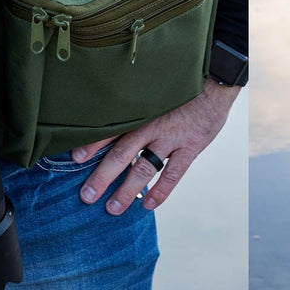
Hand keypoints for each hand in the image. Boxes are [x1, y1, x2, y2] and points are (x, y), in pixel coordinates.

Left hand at [74, 78, 241, 214]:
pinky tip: (148, 204)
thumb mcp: (154, 88)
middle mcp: (152, 126)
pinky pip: (173, 174)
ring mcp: (171, 138)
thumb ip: (137, 105)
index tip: (75, 157)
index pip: (112, 129)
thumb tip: (113, 116)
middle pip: (122, 154)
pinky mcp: (190, 148)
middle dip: (103, 176)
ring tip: (113, 208)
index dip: (93, 144)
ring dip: (127, 190)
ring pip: (144, 168)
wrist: (215, 81)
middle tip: (86, 196)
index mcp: (141, 110)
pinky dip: (160, 191)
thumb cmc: (180, 86)